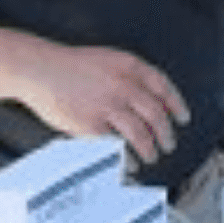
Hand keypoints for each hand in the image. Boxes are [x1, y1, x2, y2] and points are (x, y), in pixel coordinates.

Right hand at [20, 46, 189, 162]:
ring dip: (151, 148)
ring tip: (152, 156)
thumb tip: (152, 100)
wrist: (40, 68)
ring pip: (141, 133)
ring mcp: (108, 105)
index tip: (183, 117)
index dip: (176, 105)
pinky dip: (127, 157)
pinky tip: (130, 162)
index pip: (163, 87)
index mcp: (129, 66)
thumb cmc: (71, 66)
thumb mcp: (108, 60)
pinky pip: (117, 145)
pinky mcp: (92, 124)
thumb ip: (130, 77)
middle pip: (156, 114)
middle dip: (167, 133)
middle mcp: (123, 85)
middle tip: (169, 143)